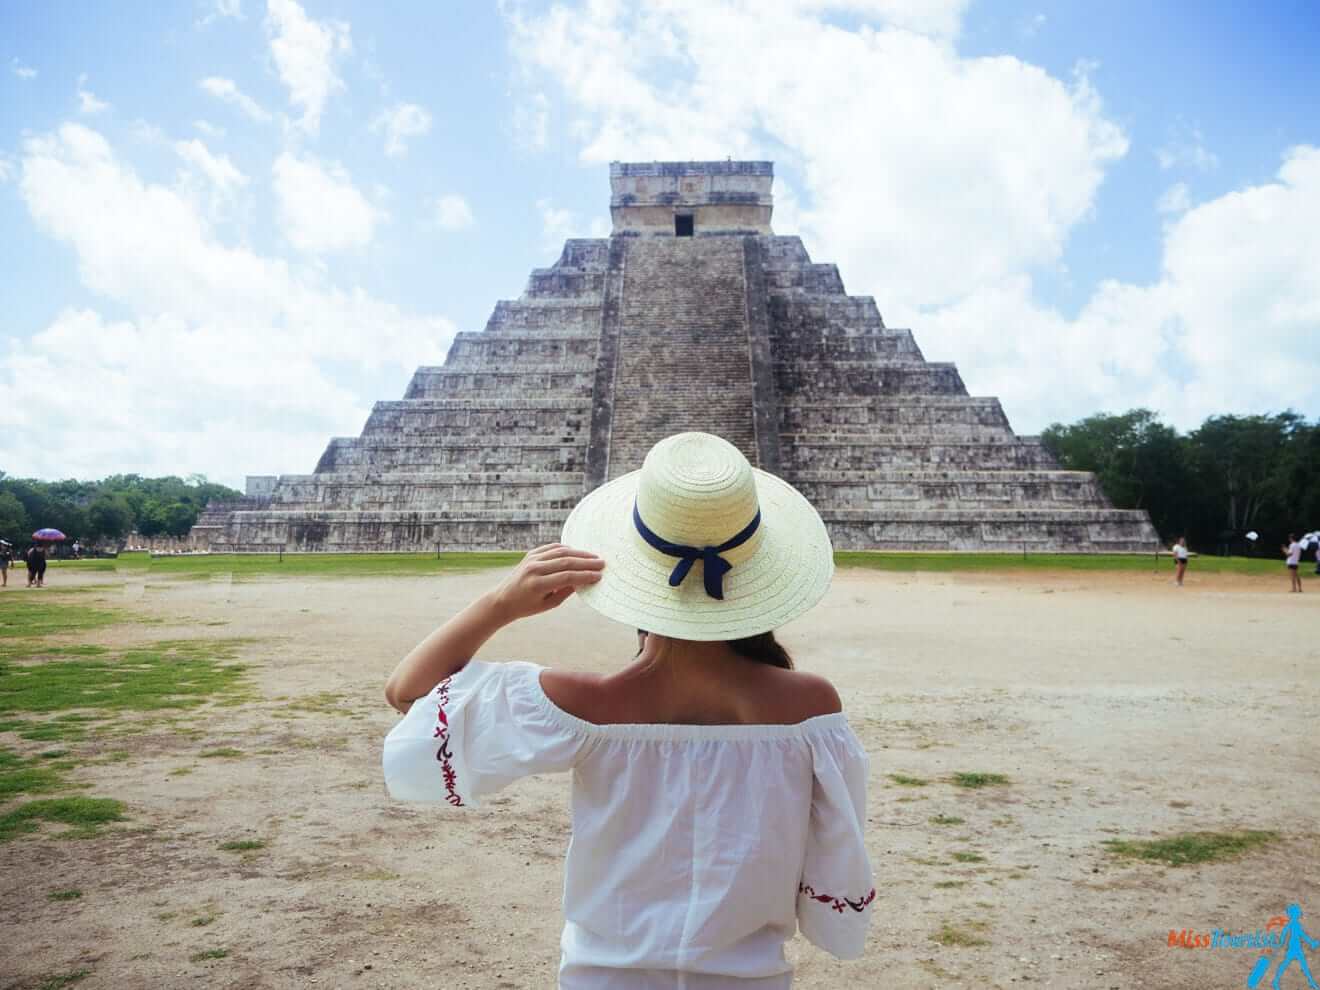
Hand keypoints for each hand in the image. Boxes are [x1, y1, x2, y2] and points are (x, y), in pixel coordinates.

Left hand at [490, 544, 604, 620]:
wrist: (503, 599)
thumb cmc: (527, 606)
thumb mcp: (548, 604)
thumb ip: (566, 592)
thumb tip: (584, 580)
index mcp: (538, 584)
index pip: (567, 577)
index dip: (585, 576)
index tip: (599, 576)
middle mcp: (534, 569)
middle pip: (566, 561)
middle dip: (586, 562)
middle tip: (602, 563)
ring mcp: (532, 559)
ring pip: (561, 552)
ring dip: (580, 553)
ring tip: (594, 557)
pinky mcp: (531, 554)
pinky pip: (552, 548)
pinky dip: (567, 549)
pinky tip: (578, 553)